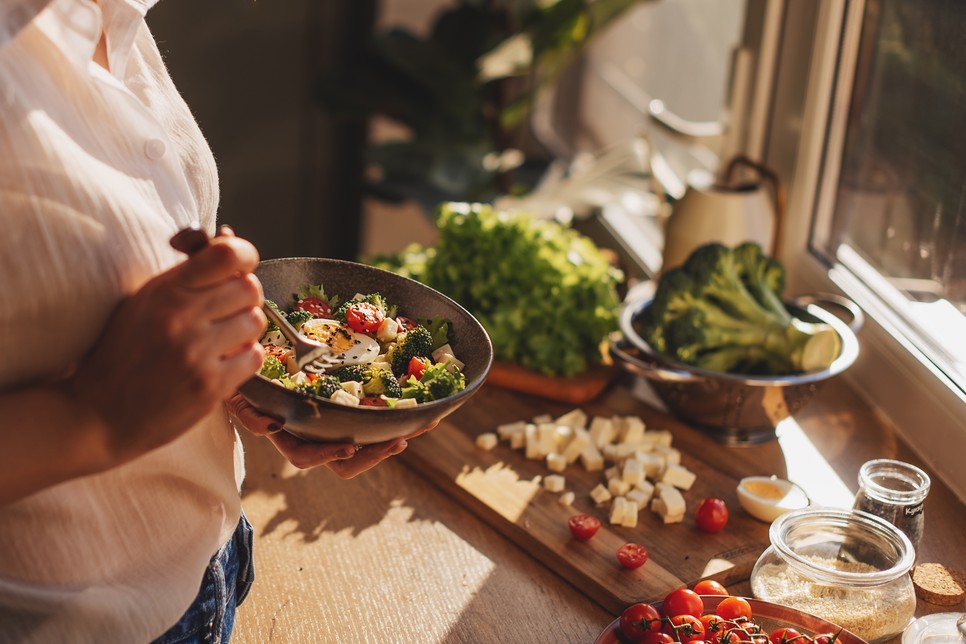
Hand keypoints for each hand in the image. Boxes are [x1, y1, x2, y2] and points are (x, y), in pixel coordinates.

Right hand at [67, 227, 265, 465]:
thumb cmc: (122, 354)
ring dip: (244, 330)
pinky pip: (254, 357)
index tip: (236, 268)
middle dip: (243, 297)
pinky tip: (220, 364)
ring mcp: (197, 352)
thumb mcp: (143, 301)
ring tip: (221, 340)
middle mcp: (182, 317)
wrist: (96, 415)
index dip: (243, 256)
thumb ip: (186, 272)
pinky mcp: (210, 386)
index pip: (228, 254)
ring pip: (256, 320)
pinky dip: (243, 359)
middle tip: (225, 312)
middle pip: (250, 287)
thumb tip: (228, 235)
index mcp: (164, 290)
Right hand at [226, 393, 437, 478]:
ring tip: (420, 428)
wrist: (255, 370)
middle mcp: (316, 436)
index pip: (306, 456)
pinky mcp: (353, 411)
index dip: (327, 455)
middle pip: (346, 462)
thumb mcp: (240, 397)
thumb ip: (250, 415)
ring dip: (395, 438)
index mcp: (290, 436)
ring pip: (368, 445)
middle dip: (374, 455)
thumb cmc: (246, 385)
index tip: (348, 446)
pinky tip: (424, 414)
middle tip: (398, 442)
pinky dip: (400, 419)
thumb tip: (273, 428)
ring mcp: (336, 426)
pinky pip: (377, 422)